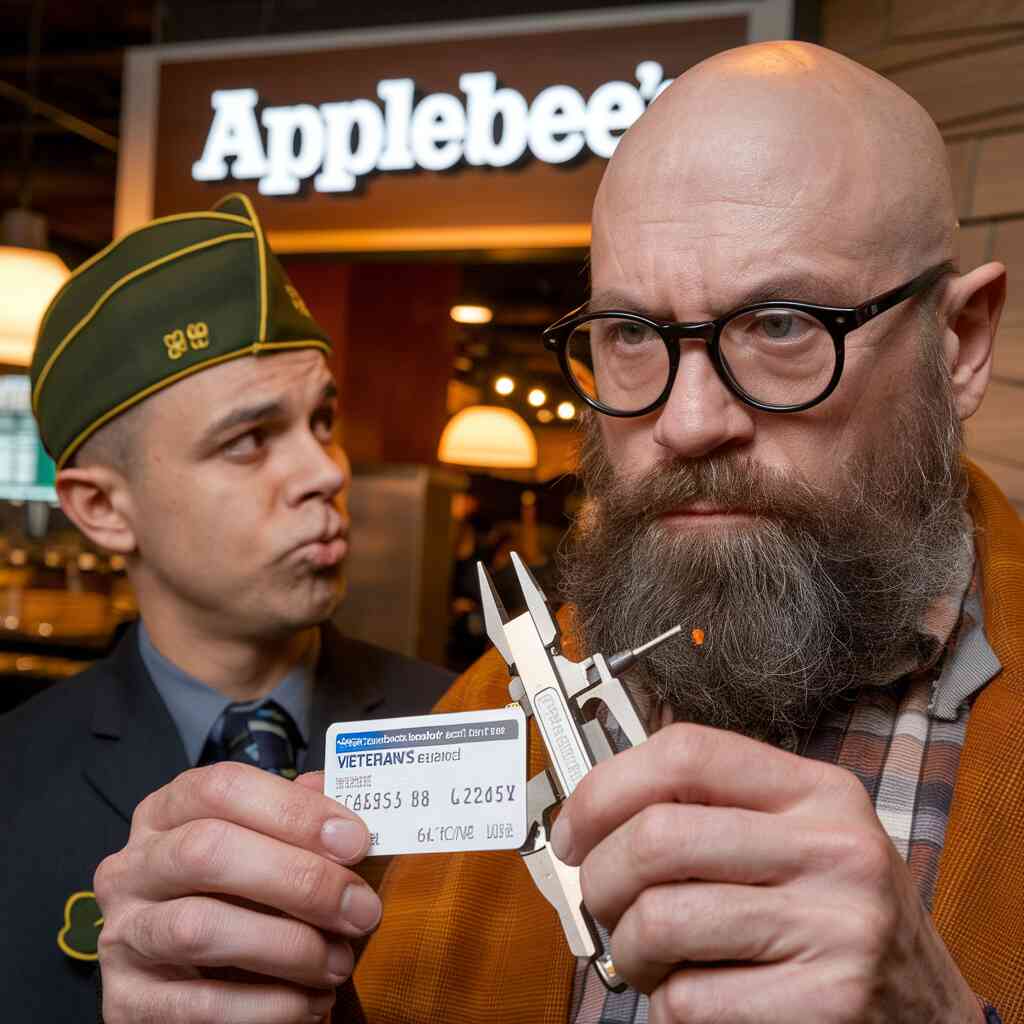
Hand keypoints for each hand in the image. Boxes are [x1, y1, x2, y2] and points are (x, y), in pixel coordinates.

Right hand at [95, 764, 379, 1023]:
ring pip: (199, 928)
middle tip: (360, 910)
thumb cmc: (236, 894)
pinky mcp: (126, 1003)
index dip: (294, 811)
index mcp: (166, 813)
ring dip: (287, 947)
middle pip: (207, 851)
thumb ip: (296, 818)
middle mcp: (133, 867)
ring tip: (340, 962)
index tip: (355, 841)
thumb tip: (349, 809)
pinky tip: (308, 1003)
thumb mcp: (259, 844)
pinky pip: (197, 1005)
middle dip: (300, 880)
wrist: (187, 979)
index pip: (222, 788)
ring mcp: (123, 934)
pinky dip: (266, 1005)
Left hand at [551, 723, 983, 1023]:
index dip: (605, 787)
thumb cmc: (838, 921)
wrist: (927, 1013)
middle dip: (599, 877)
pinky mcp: (827, 1001)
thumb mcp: (799, 840)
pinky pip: (690, 998)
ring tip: (648, 957)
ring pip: (659, 919)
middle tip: (599, 901)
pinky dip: (669, 1004)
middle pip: (657, 835)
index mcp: (818, 792)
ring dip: (628, 949)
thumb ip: (717, 813)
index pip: (685, 752)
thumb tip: (595, 812)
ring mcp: (835, 924)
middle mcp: (833, 847)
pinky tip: (697, 994)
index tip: (572, 826)